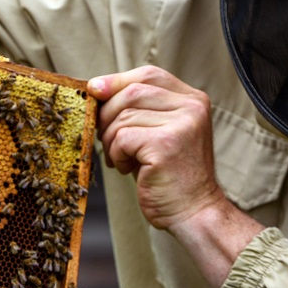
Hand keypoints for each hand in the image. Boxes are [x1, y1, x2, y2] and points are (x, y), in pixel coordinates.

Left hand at [89, 65, 223, 230]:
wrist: (193, 212)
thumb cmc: (170, 176)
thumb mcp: (159, 133)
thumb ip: (139, 110)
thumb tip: (96, 89)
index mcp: (193, 100)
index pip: (148, 75)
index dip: (116, 81)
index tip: (94, 90)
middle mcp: (192, 107)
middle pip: (131, 92)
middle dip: (108, 115)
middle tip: (107, 139)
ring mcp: (181, 124)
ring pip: (123, 116)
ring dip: (112, 140)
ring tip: (124, 159)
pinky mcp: (166, 144)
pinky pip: (122, 138)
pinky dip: (117, 155)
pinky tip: (128, 168)